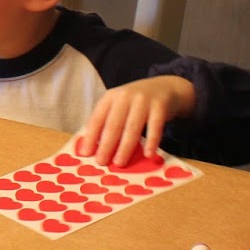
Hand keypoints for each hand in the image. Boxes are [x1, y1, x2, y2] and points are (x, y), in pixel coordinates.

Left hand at [76, 75, 195, 166]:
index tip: (85, 153)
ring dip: (125, 147)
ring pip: (132, 127)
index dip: (90, 136)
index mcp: (111, 97)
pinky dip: (152, 141)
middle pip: (113, 124)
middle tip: (101, 162)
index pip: (97, 118)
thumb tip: (94, 146)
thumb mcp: (119, 105)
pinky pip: (155, 126)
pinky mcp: (159, 106)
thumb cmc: (136, 102)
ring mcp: (143, 101)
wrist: (165, 87)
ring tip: (119, 163)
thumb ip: (108, 120)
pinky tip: (148, 155)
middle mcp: (125, 97)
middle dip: (106, 145)